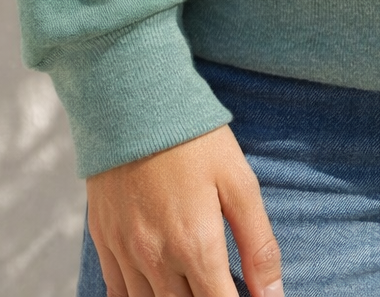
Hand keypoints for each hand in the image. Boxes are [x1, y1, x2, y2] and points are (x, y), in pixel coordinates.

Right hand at [87, 124, 282, 296]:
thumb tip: (275, 296)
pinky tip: (157, 288)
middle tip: (222, 281)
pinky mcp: (104, 240)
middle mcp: (156, 260)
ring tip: (194, 282)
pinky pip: (118, 293)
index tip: (247, 296)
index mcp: (196, 246)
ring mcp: (125, 253)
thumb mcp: (239, 182)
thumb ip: (258, 244)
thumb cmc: (194, 139)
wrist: (132, 102)